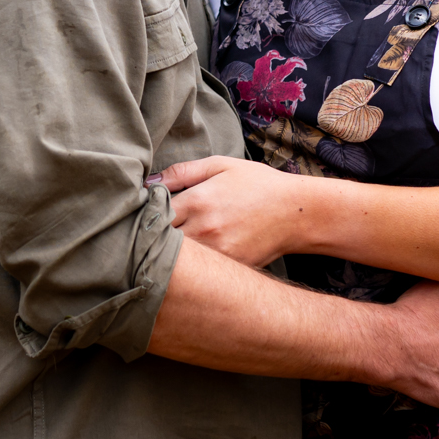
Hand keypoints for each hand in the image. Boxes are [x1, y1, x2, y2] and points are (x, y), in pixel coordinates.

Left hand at [156, 155, 311, 267]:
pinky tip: (192, 260)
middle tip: (147, 235)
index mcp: (198, 201)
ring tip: (166, 248)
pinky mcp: (229, 268)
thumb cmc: (257, 184)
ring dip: (168, 256)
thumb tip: (149, 181)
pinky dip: (191, 268)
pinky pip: (200, 272)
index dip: (145, 215)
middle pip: (159, 242)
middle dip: (150, 239)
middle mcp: (204, 229)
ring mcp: (217, 253)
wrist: (295, 213)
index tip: (143, 214)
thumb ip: (182, 172)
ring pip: (176, 262)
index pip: (153, 214)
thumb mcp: (220, 166)